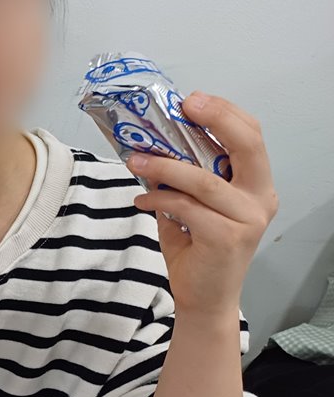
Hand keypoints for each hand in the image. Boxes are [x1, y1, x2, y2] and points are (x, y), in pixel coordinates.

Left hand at [128, 92, 277, 316]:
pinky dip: (158, 200)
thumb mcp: (193, 204)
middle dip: (215, 119)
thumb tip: (150, 142)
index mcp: (256, 184)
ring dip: (163, 166)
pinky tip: (142, 202)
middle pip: (247, 145)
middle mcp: (260, 198)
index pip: (251, 135)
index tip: (191, 99)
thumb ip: (185, 175)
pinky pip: (185, 207)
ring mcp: (248, 219)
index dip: (224, 112)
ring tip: (135, 161)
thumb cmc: (196, 248)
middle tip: (183, 106)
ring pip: (203, 179)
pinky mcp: (227, 238)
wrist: (203, 298)